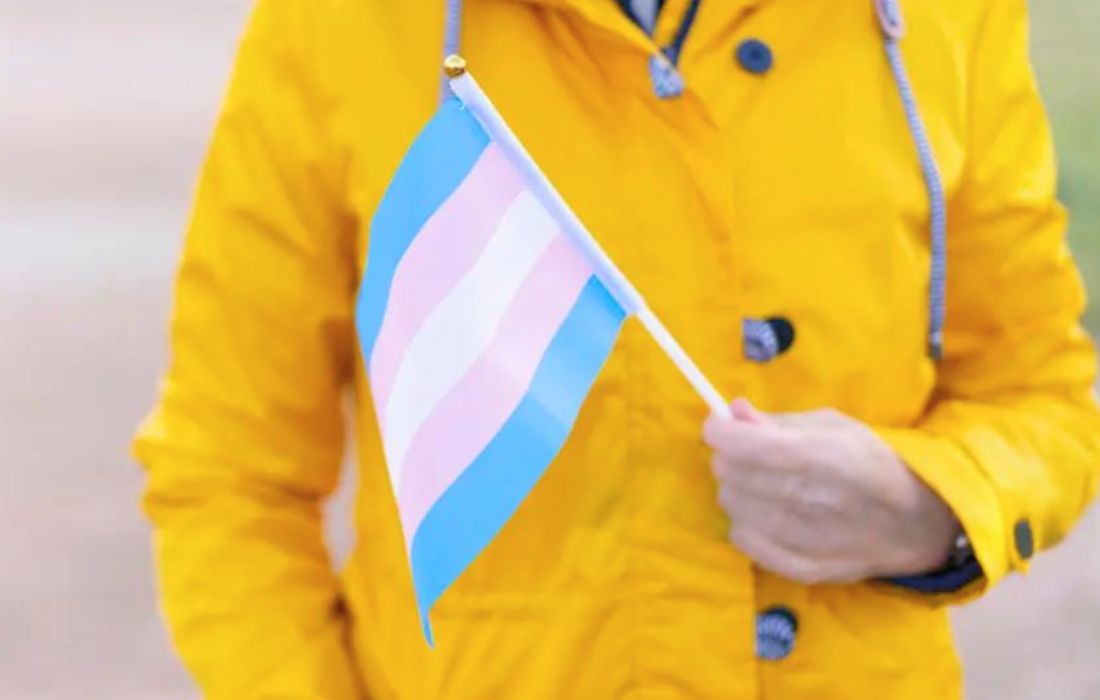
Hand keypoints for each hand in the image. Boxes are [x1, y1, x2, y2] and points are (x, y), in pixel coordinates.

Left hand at [703, 400, 957, 584]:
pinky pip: (742, 539)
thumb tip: (732, 413)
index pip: (740, 444)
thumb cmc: (871, 462)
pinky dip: (746, 522)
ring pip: (731, 505)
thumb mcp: (832, 425)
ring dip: (739, 489)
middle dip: (730, 457)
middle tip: (750, 455)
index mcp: (818, 455)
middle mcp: (807, 498)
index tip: (720, 426)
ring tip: (764, 485)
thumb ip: (778, 421)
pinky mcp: (800, 567)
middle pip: (729, 473)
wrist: (916, 523)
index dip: (718, 431)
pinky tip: (768, 514)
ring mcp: (803, 538)